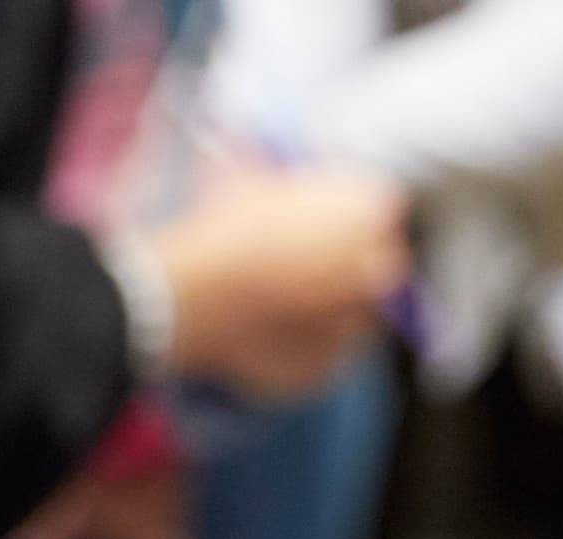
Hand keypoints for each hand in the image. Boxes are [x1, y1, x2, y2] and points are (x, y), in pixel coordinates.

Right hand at [148, 165, 409, 401]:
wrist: (183, 291)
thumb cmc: (218, 222)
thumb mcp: (244, 167)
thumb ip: (270, 159)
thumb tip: (263, 146)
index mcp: (370, 210)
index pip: (378, 209)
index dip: (343, 216)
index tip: (311, 222)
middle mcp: (378, 270)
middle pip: (378, 267)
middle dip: (348, 266)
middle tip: (298, 267)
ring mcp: (352, 326)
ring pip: (351, 319)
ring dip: (328, 312)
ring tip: (279, 307)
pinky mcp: (321, 369)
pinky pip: (318, 360)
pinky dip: (299, 352)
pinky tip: (264, 339)